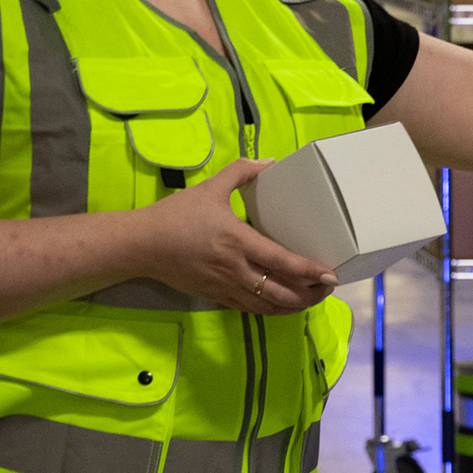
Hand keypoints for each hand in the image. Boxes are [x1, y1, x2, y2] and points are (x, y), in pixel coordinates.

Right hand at [133, 161, 336, 313]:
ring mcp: (225, 287)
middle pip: (282, 291)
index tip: (330, 274)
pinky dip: (271, 309)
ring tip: (311, 298)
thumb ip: (241, 172)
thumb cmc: (176, 216)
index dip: (309, 271)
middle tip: (327, 288)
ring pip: (268, 306)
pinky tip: (283, 304)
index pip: (281, 262)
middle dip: (310, 294)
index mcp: (237, 241)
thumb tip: (268, 162)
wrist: (141, 245)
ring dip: (294, 306)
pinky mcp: (216, 297)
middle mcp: (235, 269)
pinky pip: (251, 309)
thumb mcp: (210, 188)